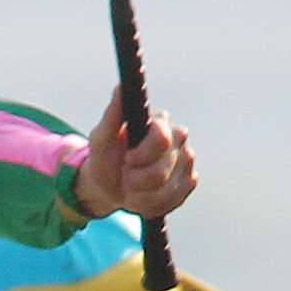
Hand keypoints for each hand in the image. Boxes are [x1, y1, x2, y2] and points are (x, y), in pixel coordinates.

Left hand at [74, 93, 198, 223]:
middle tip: (125, 175)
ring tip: (131, 188)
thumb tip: (121, 86)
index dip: (141, 156)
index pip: (161, 139)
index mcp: (160, 121)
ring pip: (168, 189)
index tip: (126, 160)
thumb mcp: (101, 138)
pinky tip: (143, 196)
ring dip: (142, 195)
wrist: (109, 185)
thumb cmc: (105, 157)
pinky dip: (153, 204)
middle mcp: (179, 138)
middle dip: (137, 180)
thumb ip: (112, 114)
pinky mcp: (189, 182)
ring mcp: (187, 161)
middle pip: (163, 170)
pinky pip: (174, 200)